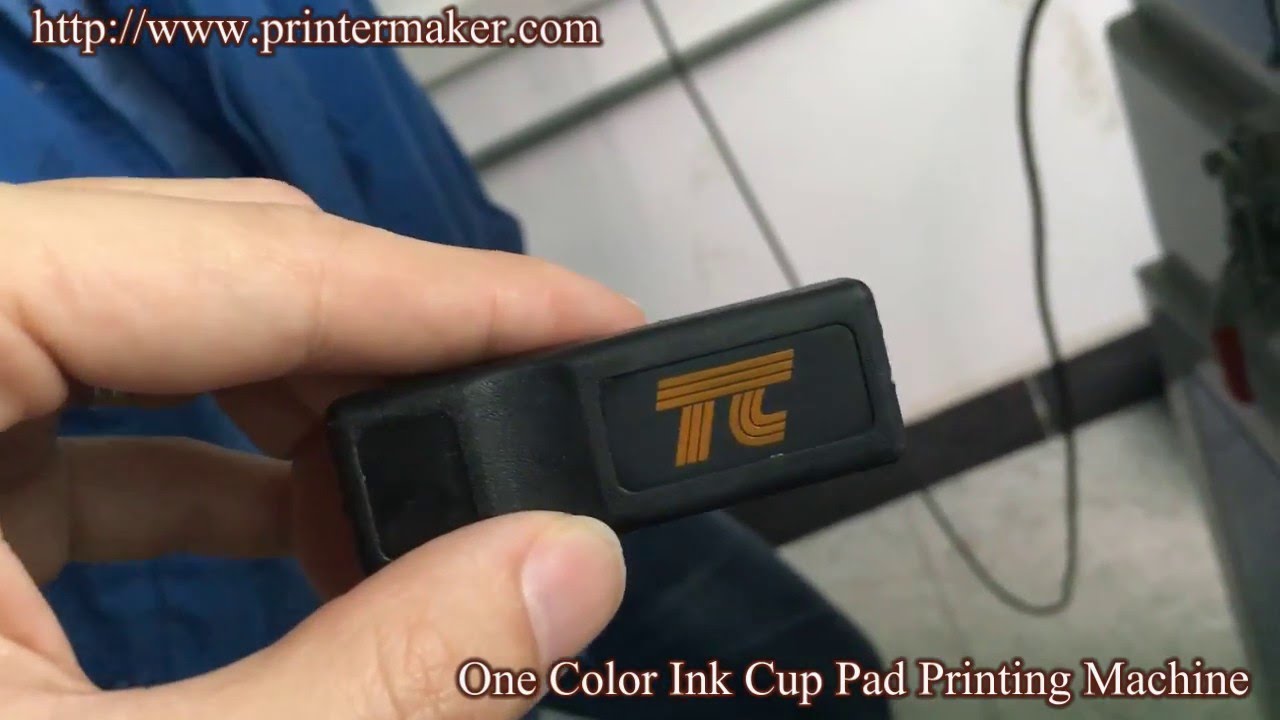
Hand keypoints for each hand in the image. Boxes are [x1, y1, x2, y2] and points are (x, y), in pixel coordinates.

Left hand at [0, 178, 641, 718]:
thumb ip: (368, 680)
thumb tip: (563, 571)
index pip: (231, 257)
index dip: (443, 291)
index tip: (592, 323)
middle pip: (199, 265)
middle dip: (386, 346)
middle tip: (536, 415)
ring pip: (154, 327)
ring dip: (311, 407)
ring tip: (433, 496)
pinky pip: (95, 412)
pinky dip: (222, 466)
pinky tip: (309, 531)